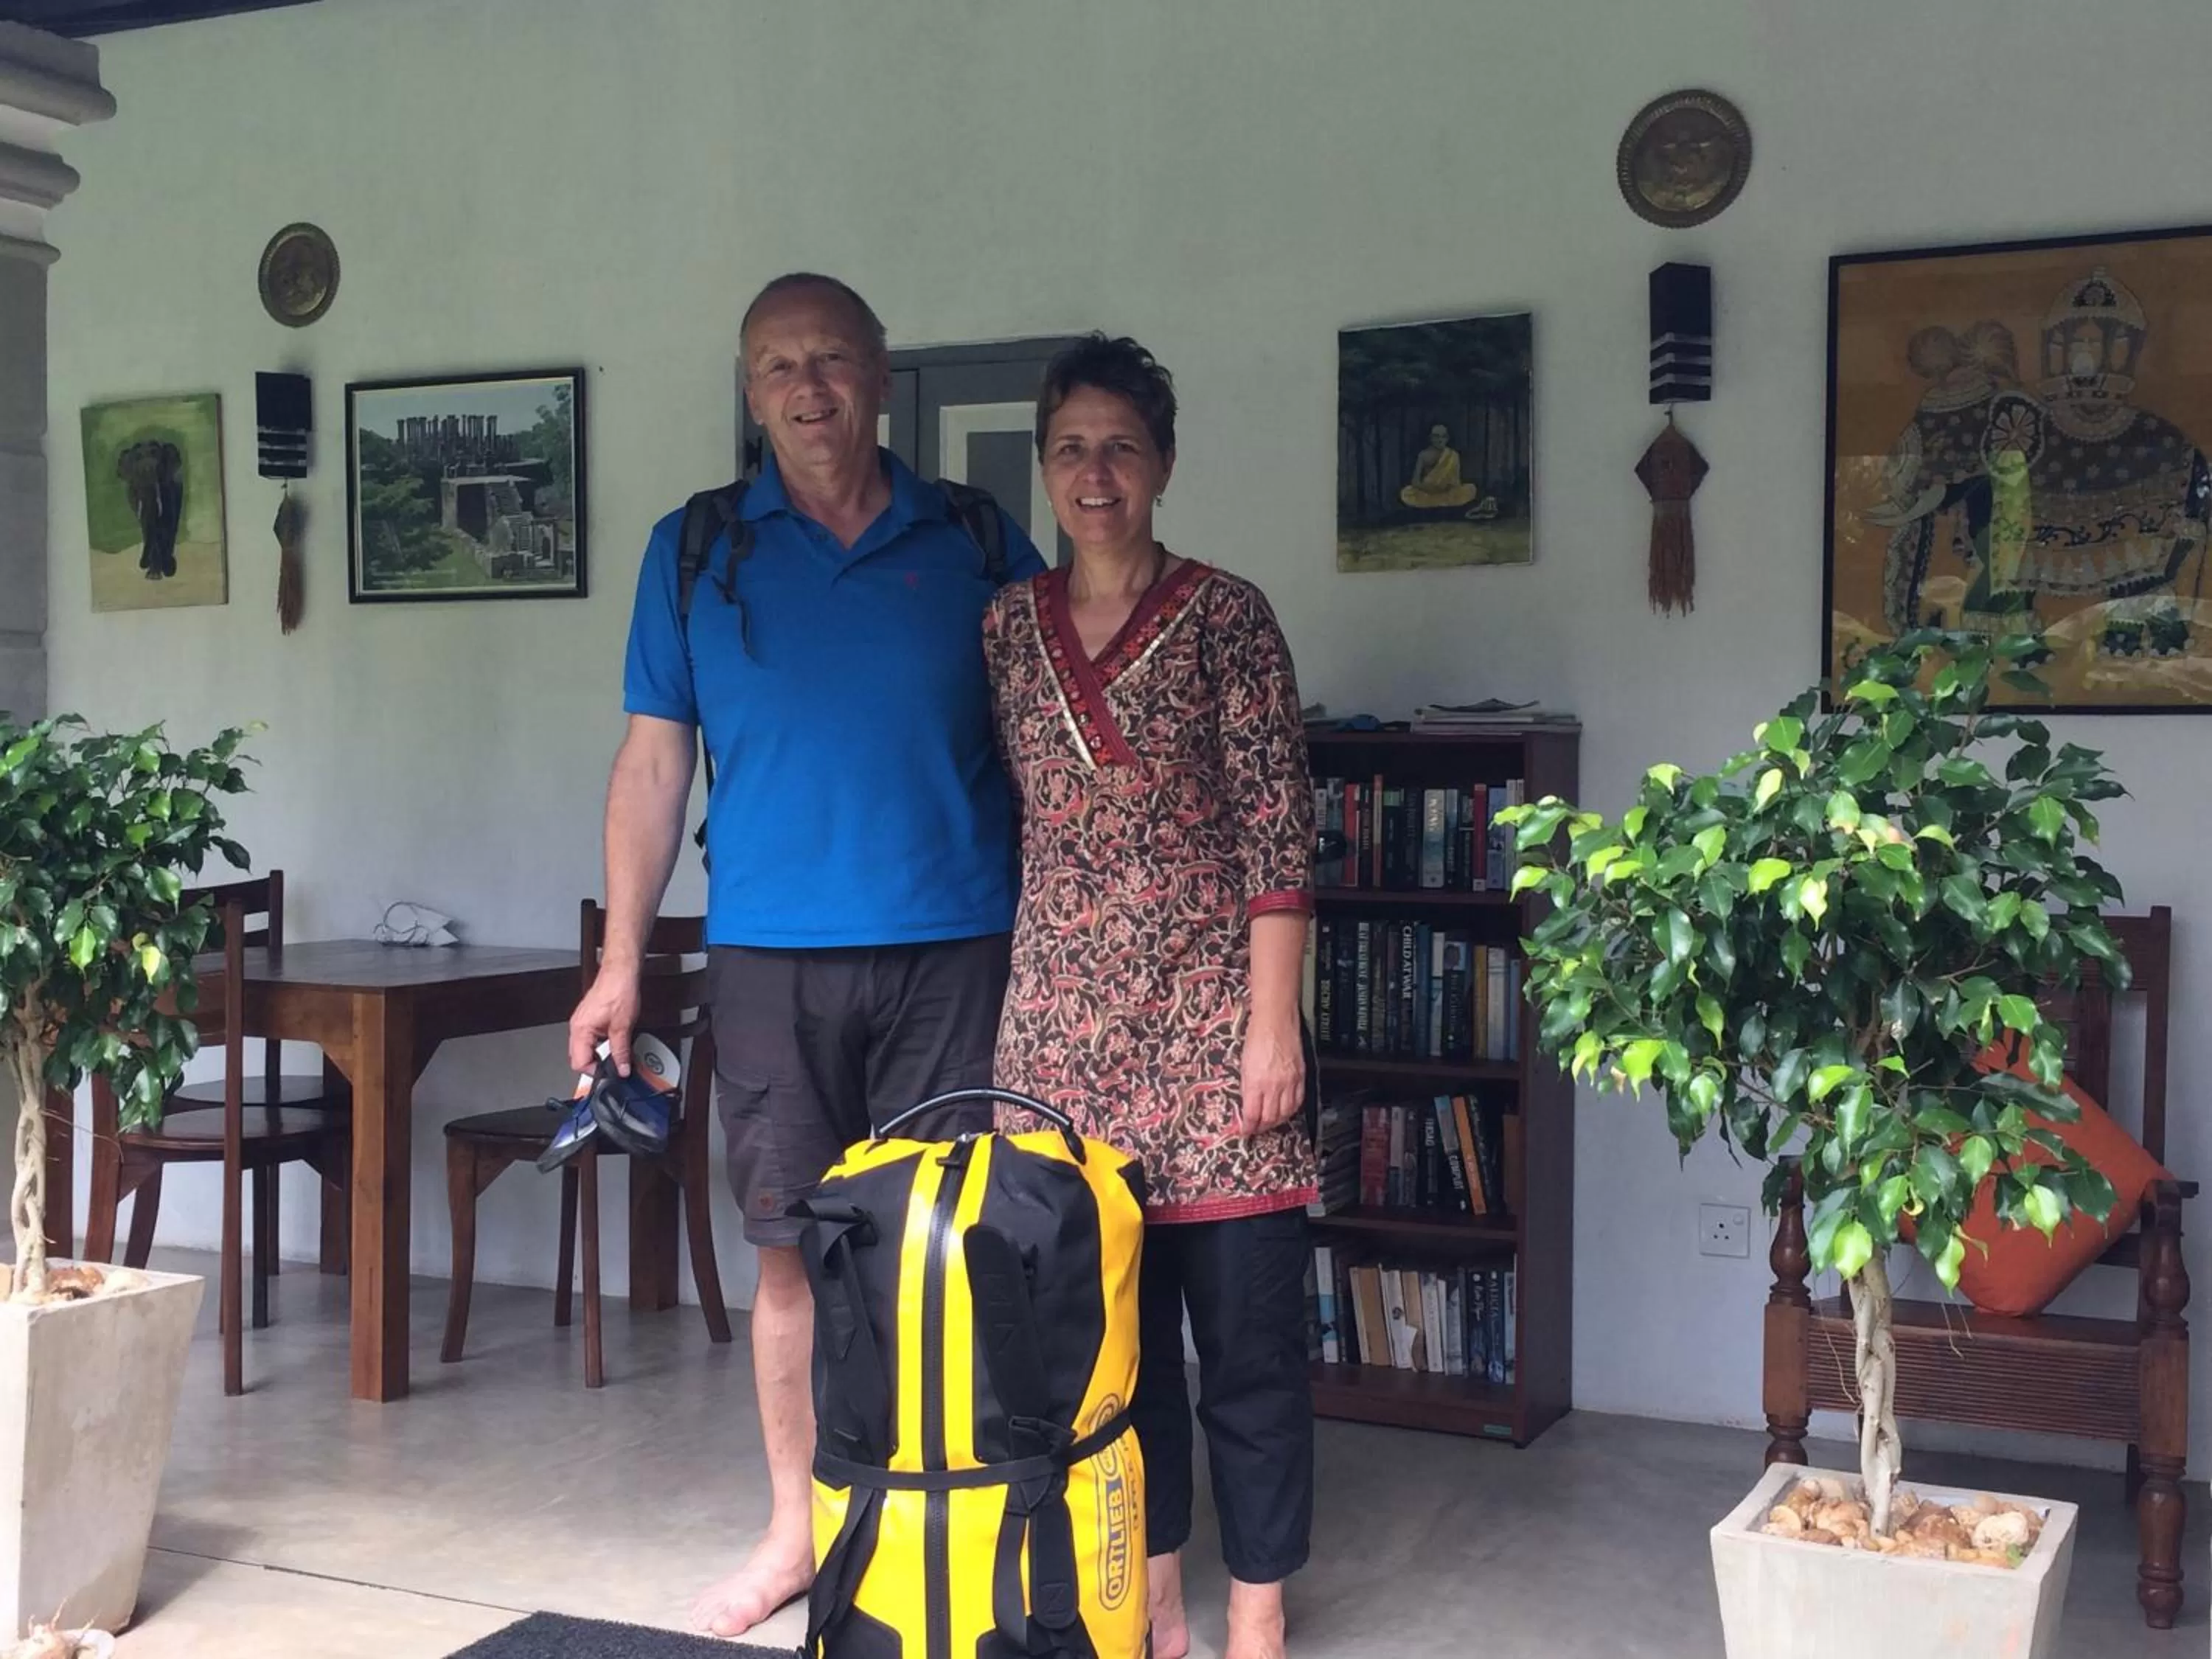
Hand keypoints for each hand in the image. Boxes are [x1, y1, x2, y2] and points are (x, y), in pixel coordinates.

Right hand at [568, 962, 641, 1073]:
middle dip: (595, 1064)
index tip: (610, 1073)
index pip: (579, 1063)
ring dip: (597, 1054)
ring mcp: (580, 1022)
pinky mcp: (587, 1018)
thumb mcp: (623, 1027)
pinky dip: (598, 1044)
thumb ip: (621, 1051)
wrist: (620, 973)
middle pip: (578, 1058)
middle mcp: (577, 1027)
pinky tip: (611, 1041)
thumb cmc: (619, 991)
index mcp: (581, 1030)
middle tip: (613, 1065)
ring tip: (614, 1052)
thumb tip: (622, 1068)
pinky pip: (588, 1038)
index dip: (595, 1072)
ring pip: (583, 1049)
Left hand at [1238, 1010, 1304, 1136]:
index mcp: (1256, 1082)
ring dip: (1277, 1121)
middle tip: (1257, 1129)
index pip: (1253, 1115)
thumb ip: (1247, 1087)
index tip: (1245, 1131)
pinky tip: (1286, 1110)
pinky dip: (1291, 1109)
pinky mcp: (1300, 1076)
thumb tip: (1247, 1104)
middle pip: (1270, 1117)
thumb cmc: (1257, 1036)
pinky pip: (1298, 1100)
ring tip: (1270, 1123)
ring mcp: (1290, 1081)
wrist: (1276, 1020)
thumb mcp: (1243, 1064)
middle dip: (1262, 1127)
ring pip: (1286, 1112)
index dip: (1249, 1127)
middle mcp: (1274, 1085)